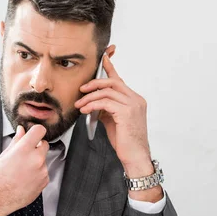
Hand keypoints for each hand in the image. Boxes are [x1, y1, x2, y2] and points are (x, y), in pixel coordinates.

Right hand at [0, 124, 48, 215]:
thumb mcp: (5, 154)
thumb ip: (17, 140)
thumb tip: (22, 130)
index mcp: (24, 149)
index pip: (39, 131)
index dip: (36, 131)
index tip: (34, 134)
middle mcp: (36, 159)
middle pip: (45, 145)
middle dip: (37, 147)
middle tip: (25, 155)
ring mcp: (42, 171)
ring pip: (44, 160)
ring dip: (37, 162)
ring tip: (22, 171)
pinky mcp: (45, 181)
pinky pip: (44, 172)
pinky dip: (38, 174)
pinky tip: (26, 179)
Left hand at [75, 54, 152, 177]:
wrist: (135, 157)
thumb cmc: (126, 142)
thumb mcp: (114, 121)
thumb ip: (107, 108)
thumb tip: (94, 102)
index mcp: (135, 100)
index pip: (120, 80)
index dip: (110, 67)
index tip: (103, 57)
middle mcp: (136, 99)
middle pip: (112, 82)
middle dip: (94, 83)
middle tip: (81, 90)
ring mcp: (133, 105)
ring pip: (107, 91)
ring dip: (89, 97)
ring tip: (80, 105)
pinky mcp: (126, 112)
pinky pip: (105, 102)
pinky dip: (92, 104)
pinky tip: (85, 110)